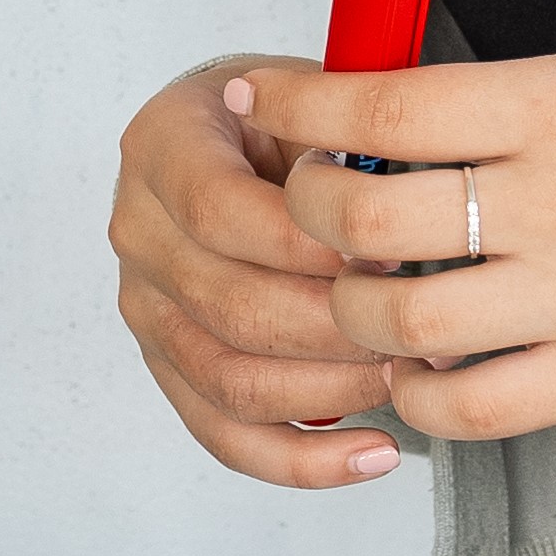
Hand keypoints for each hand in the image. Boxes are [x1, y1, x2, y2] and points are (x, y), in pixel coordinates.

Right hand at [106, 56, 413, 485]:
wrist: (246, 137)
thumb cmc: (287, 117)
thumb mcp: (314, 93)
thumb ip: (344, 138)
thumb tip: (398, 221)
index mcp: (162, 146)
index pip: (217, 210)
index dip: (306, 245)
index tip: (386, 257)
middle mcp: (138, 231)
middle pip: (228, 307)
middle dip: (337, 329)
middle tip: (417, 326)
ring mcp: (147, 308)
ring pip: (230, 380)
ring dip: (333, 391)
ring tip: (407, 377)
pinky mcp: (170, 368)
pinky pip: (227, 435)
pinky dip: (304, 461)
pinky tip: (375, 453)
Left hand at [241, 51, 555, 443]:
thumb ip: (483, 109)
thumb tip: (358, 121)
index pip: (384, 106)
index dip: (298, 106)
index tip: (257, 98)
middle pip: (368, 220)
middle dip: (307, 215)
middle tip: (307, 208)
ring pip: (402, 323)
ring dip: (353, 314)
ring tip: (357, 297)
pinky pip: (472, 407)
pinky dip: (419, 398)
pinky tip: (414, 372)